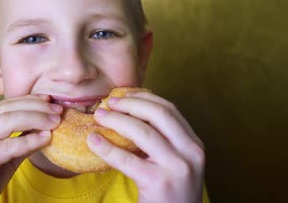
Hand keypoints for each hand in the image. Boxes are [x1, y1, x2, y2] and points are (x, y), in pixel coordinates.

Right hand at [0, 94, 62, 202]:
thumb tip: (44, 125)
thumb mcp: (2, 158)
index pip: (2, 105)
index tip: (50, 100)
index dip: (28, 100)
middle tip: (58, 110)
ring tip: (55, 122)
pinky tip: (45, 139)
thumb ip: (18, 140)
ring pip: (6, 122)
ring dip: (35, 119)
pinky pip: (6, 147)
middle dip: (35, 107)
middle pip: (5, 110)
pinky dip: (28, 141)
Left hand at [87, 91, 204, 202]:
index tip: (124, 94)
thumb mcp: (175, 163)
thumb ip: (162, 140)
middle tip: (108, 103)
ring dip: (116, 120)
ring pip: (142, 132)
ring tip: (99, 117)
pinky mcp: (159, 183)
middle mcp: (191, 153)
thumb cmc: (170, 194)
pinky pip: (127, 160)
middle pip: (159, 114)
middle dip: (130, 104)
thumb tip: (128, 110)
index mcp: (194, 145)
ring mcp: (177, 168)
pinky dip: (107, 147)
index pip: (170, 110)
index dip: (144, 97)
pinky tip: (93, 141)